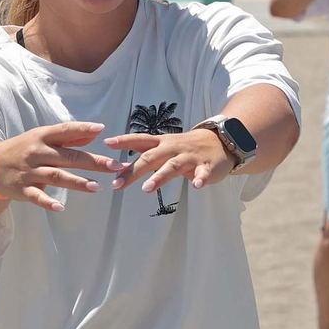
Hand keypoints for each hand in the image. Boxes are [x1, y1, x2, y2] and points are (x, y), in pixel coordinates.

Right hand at [0, 122, 125, 211]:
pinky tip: (61, 207)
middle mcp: (37, 152)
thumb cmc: (22, 149)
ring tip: (97, 187)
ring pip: (56, 176)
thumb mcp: (41, 138)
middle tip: (115, 166)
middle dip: (93, 161)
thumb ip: (68, 137)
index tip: (102, 129)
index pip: (65, 131)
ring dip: (77, 182)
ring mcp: (29, 171)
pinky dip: (48, 202)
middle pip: (68, 157)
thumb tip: (95, 134)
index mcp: (42, 137)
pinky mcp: (23, 189)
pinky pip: (37, 196)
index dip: (82, 129)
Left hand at [106, 127, 231, 192]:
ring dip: (159, 177)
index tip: (107, 143)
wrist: (220, 141)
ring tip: (146, 188)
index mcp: (161, 143)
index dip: (124, 141)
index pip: (139, 140)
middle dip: (133, 170)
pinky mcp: (206, 167)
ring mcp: (190, 157)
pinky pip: (203, 173)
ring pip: (172, 166)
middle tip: (117, 184)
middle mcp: (173, 148)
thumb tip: (119, 165)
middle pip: (151, 157)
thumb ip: (144, 155)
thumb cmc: (185, 147)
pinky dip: (200, 179)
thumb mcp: (164, 147)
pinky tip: (196, 186)